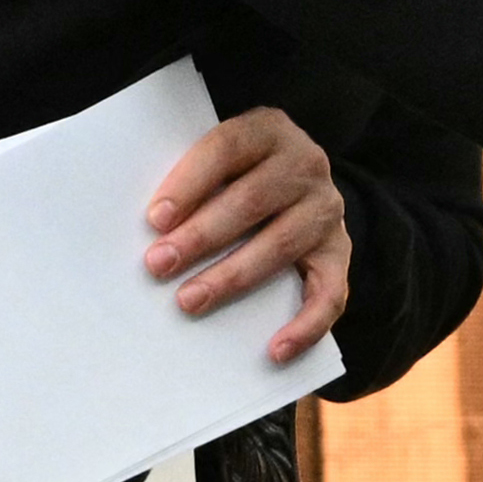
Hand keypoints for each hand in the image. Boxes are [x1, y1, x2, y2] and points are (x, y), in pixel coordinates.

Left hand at [145, 106, 351, 364]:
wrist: (292, 185)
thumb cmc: (230, 177)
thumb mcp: (214, 160)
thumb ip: (187, 179)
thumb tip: (142, 228)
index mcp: (268, 131)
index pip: (227, 149)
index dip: (190, 182)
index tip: (154, 218)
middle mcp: (306, 165)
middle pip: (253, 200)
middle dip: (201, 236)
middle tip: (157, 265)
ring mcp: (327, 209)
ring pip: (283, 244)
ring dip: (233, 276)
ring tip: (188, 301)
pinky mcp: (340, 252)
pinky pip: (330, 291)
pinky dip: (306, 324)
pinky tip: (275, 350)